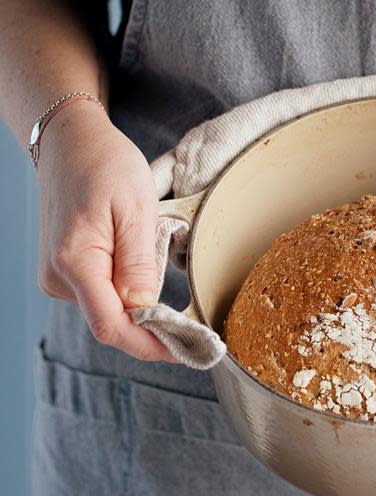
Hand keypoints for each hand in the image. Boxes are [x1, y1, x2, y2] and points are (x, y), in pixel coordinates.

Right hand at [36, 100, 175, 361]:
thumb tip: (145, 310)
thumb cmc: (104, 166)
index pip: (112, 326)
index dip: (151, 346)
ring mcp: (59, 276)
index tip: (187, 352)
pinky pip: (103, 296)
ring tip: (171, 292)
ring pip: (109, 312)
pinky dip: (130, 298)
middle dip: (153, 334)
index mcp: (75, 262)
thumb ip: (138, 263)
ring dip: (143, 312)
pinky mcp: (67, 271)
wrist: (70, 143)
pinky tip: (146, 280)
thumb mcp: (135, 209)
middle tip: (196, 334)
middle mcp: (59, 277)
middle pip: (111, 325)